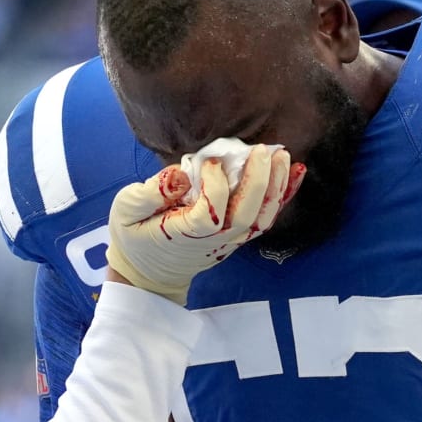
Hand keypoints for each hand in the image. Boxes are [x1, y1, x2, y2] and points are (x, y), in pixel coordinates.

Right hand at [106, 143, 302, 302]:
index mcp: (185, 234)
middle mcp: (214, 240)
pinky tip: (294, 171)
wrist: (151, 271)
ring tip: (282, 155)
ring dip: (276, 187)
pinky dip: (282, 195)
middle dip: (258, 181)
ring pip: (262, 218)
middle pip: (246, 215)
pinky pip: (266, 217)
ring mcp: (230, 240)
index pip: (212, 212)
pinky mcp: (238, 235)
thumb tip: (180, 175)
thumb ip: (149, 194)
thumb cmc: (136, 235)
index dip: (216, 186)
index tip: (209, 162)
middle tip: (262, 150)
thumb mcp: (126, 211)